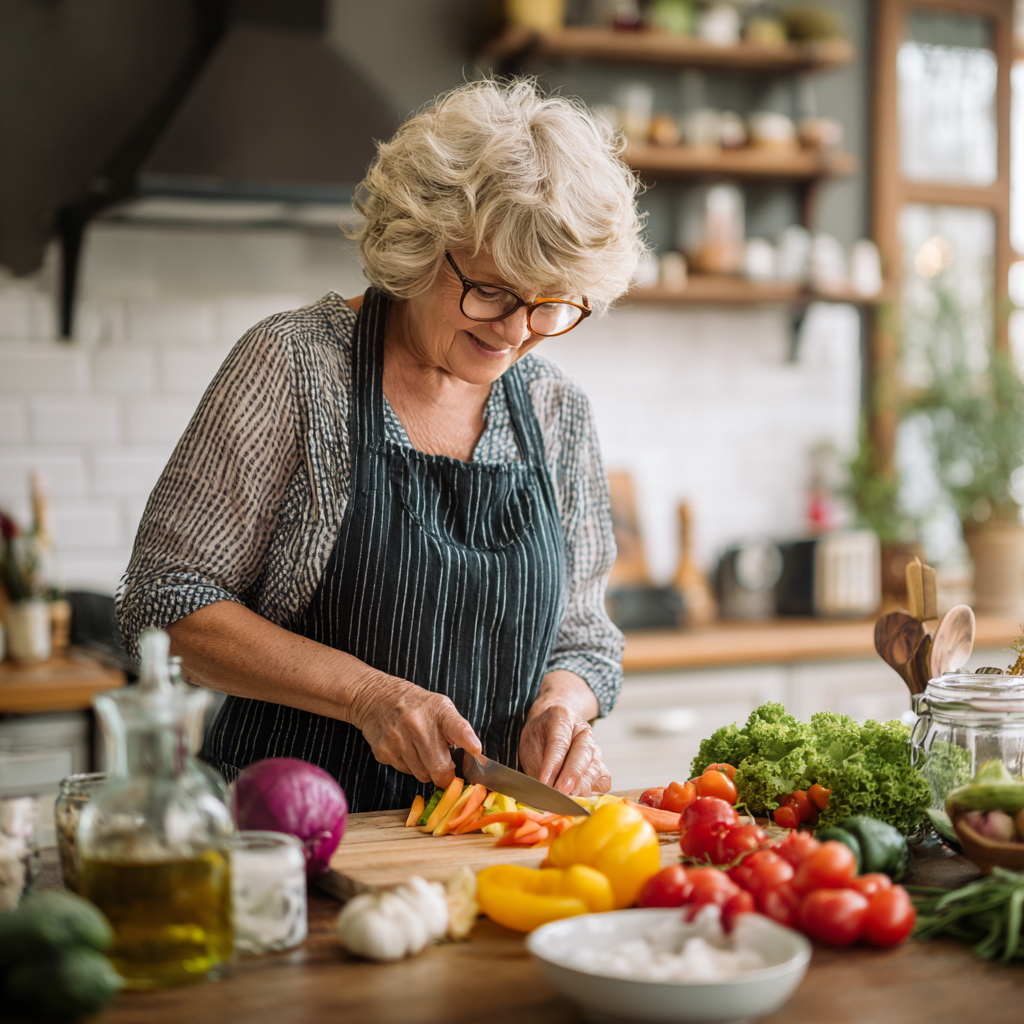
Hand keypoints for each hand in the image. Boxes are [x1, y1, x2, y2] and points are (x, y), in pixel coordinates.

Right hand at [350, 674, 480, 787]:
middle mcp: (418, 724)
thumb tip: (470, 757)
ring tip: (421, 751)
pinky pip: (405, 772)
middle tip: (446, 769)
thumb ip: (456, 729)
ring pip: (422, 775)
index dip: (467, 739)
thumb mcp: (440, 707)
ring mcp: (398, 739)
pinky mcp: (383, 751)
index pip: (456, 726)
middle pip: (439, 768)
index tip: (475, 749)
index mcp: (438, 711)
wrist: (376, 698)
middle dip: (445, 775)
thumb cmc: (416, 705)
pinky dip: (409, 766)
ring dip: (426, 769)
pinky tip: (405, 749)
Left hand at [519, 672, 610, 795]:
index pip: (560, 742)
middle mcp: (584, 732)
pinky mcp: (602, 768)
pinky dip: (592, 793)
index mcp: (562, 718)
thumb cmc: (539, 739)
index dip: (553, 764)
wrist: (552, 730)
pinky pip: (602, 784)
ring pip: (594, 770)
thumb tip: (546, 788)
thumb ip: (538, 765)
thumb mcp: (530, 746)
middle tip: (559, 791)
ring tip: (564, 799)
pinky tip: (577, 797)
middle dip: (571, 776)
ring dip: (580, 787)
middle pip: (582, 754)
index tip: (545, 781)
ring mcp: (596, 750)